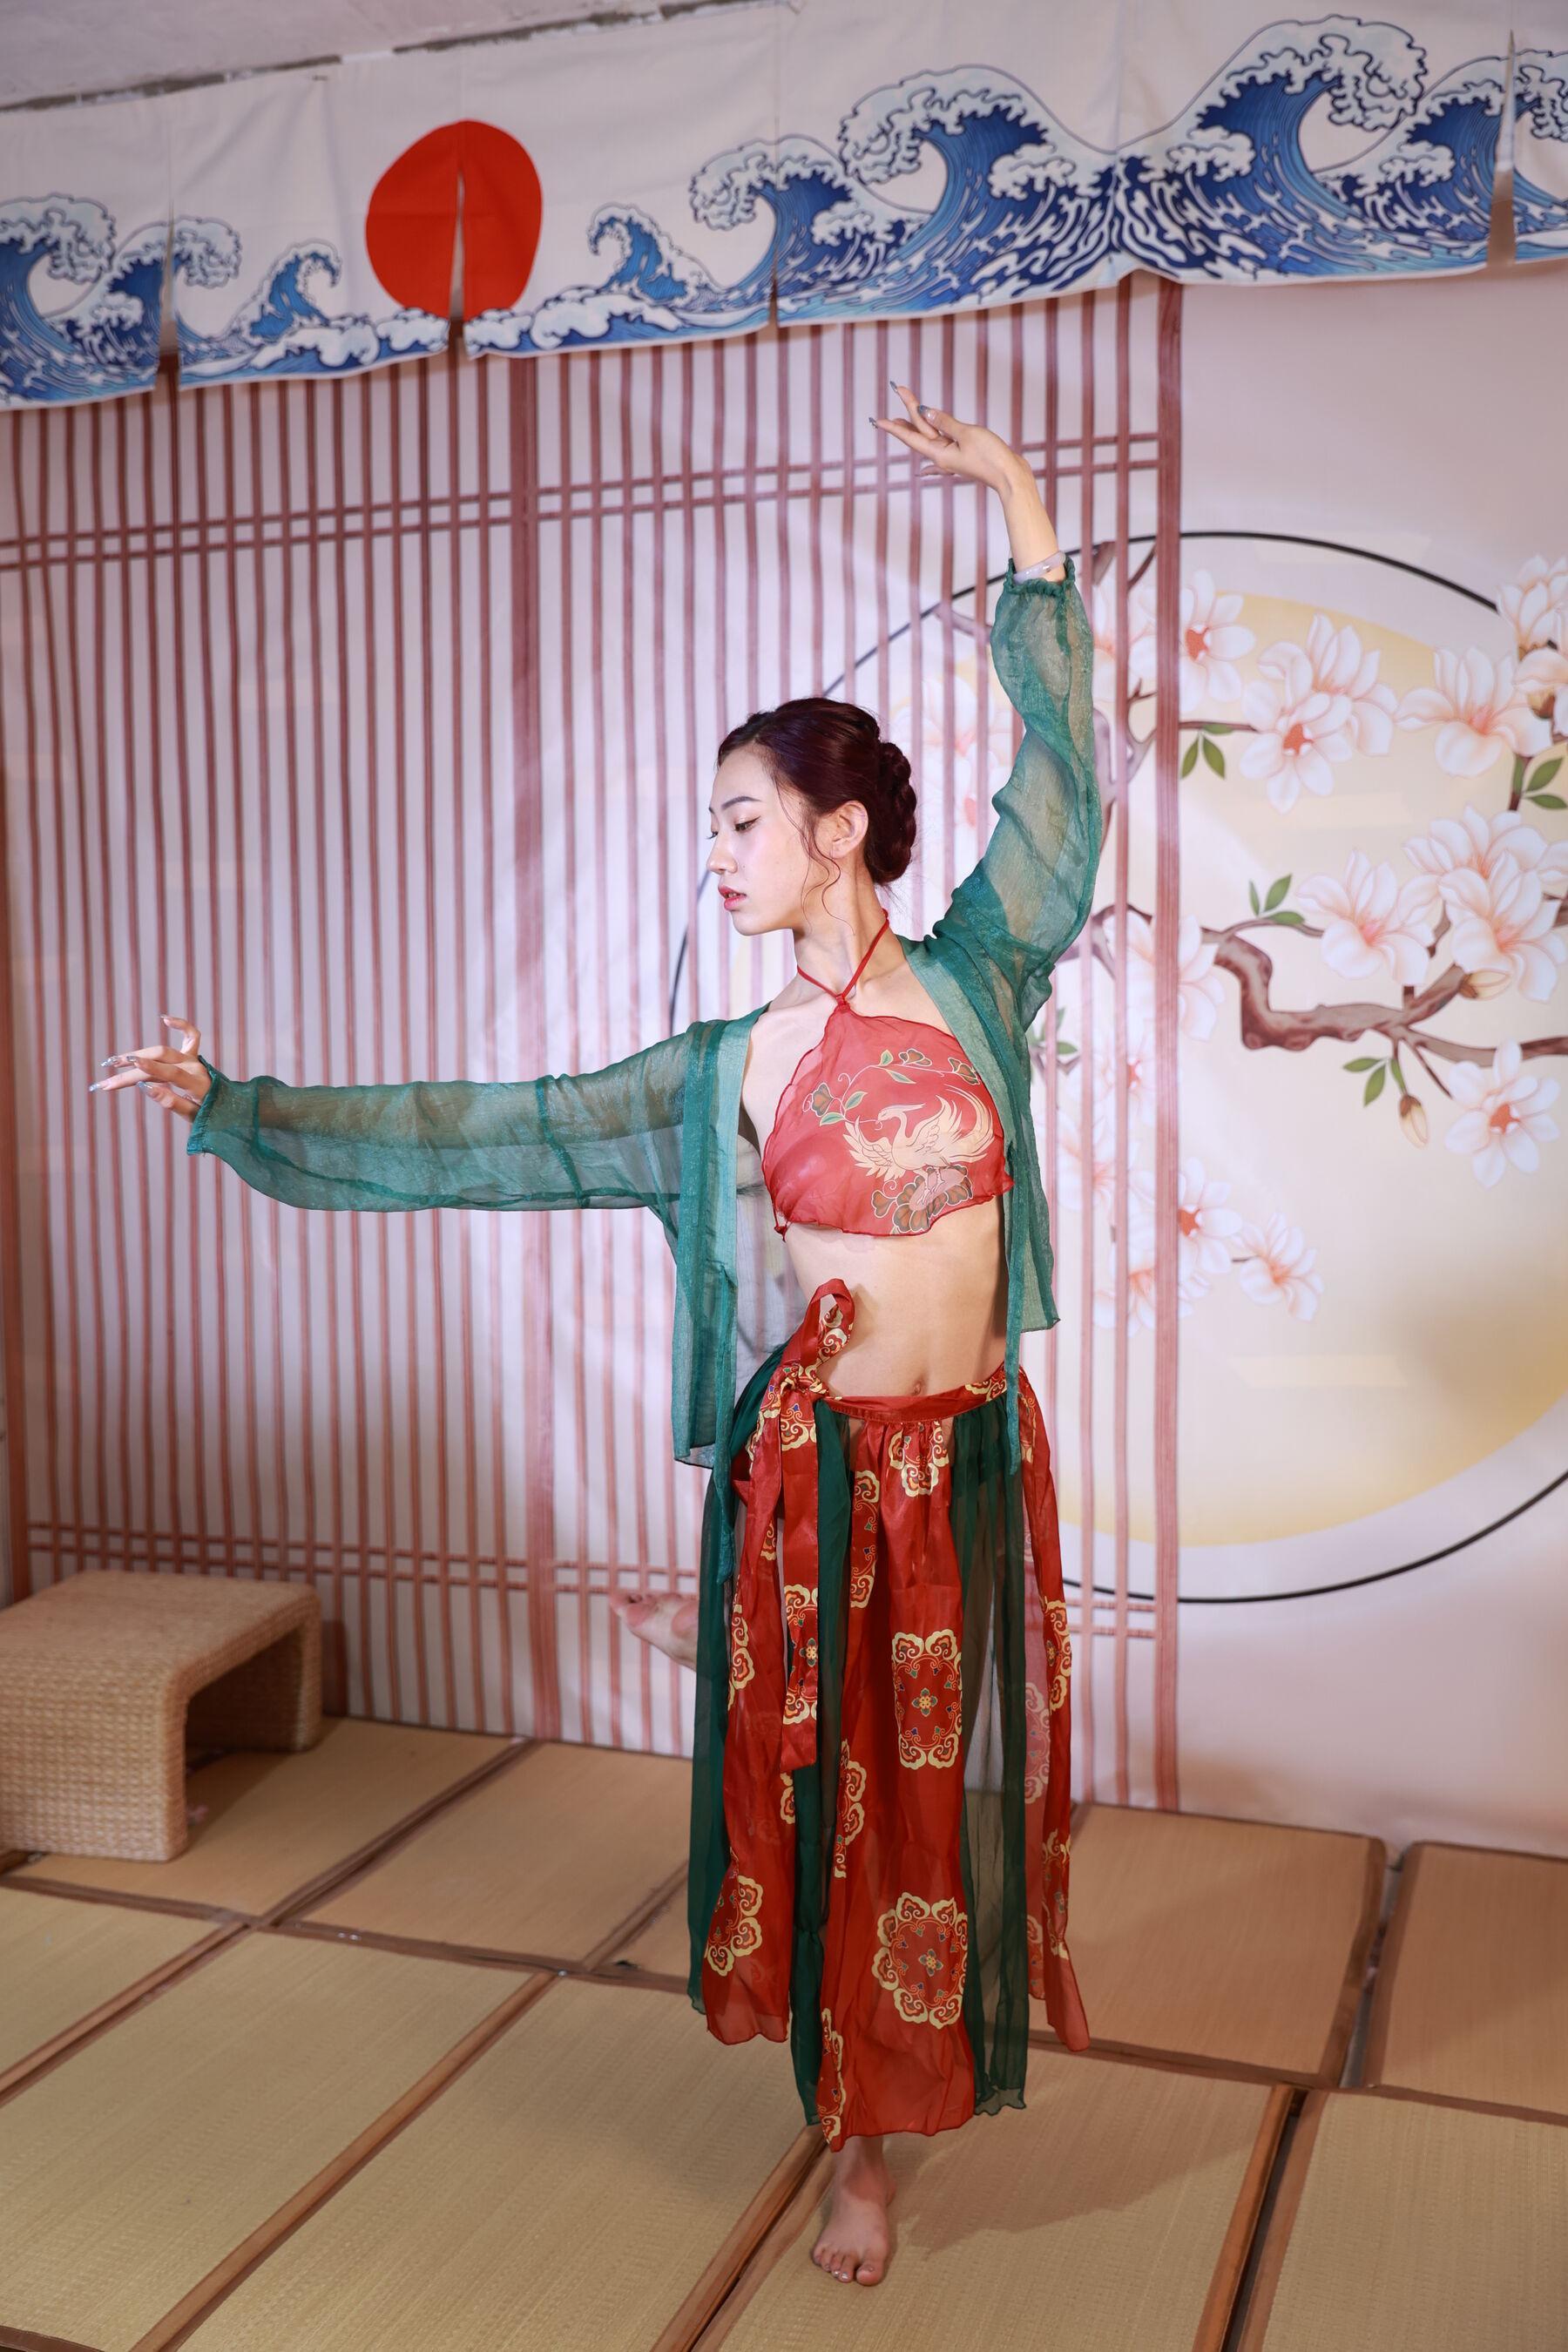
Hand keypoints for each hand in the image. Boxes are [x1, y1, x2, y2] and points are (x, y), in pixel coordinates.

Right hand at [89, 1013, 211, 1122]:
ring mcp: (195, 1059)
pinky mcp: (194, 1055)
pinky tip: (164, 1018)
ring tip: (113, 1062)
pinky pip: (191, 1036)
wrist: (229, 1109)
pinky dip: (180, 1025)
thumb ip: (172, 1102)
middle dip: (131, 1071)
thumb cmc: (210, 1115)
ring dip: (137, 1055)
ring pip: (162, 1052)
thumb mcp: (193, 1116)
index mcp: (198, 1084)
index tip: (130, 1063)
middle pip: (159, 1062)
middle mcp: (196, 1066)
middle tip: (106, 1081)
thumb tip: (145, 1087)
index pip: (172, 1072)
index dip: (151, 1067)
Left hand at [872, 383, 1034, 498]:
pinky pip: (942, 450)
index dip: (895, 426)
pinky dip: (931, 454)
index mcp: (939, 453)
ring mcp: (952, 458)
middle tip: (898, 389)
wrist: (1010, 476)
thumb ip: (945, 422)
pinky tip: (923, 471)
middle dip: (908, 412)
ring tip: (903, 416)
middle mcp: (942, 457)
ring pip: (930, 437)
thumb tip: (926, 412)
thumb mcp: (967, 434)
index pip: (911, 436)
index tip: (878, 419)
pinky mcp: (963, 457)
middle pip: (920, 432)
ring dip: (917, 425)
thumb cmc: (991, 457)